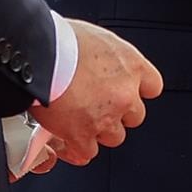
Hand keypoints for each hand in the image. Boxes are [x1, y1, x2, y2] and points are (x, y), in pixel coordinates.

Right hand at [33, 19, 164, 164]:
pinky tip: (68, 139)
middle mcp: (125, 94)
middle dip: (118, 114)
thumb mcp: (97, 39)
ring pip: (114, 136)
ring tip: (80, 120)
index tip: (127, 92)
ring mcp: (106, 117)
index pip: (152, 87)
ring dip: (99, 131)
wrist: (39, 56)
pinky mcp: (83, 136)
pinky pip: (87, 152)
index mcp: (132, 66)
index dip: (137, 91)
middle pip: (134, 116)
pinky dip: (78, 147)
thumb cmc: (61, 40)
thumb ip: (108, 58)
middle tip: (97, 106)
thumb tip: (101, 63)